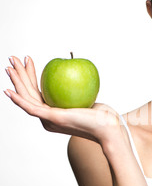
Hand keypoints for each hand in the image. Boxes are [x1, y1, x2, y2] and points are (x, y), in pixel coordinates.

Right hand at [4, 56, 123, 144]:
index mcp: (53, 115)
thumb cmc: (103, 115)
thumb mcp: (86, 99)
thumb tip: (75, 75)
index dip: (29, 76)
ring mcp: (49, 120)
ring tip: (11, 65)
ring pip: (27, 98)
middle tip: (13, 59)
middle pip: (29, 93)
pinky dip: (19, 99)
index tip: (27, 62)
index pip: (37, 92)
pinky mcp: (52, 119)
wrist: (109, 127)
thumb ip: (77, 91)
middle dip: (19, 75)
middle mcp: (48, 119)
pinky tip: (9, 91)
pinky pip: (31, 107)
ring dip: (17, 81)